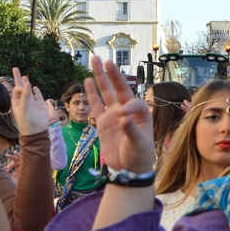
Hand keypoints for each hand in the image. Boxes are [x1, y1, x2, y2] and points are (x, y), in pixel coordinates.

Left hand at [10, 68, 51, 135]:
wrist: (36, 131)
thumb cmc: (26, 121)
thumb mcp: (23, 108)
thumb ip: (25, 96)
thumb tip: (27, 84)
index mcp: (17, 102)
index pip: (16, 90)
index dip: (18, 86)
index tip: (21, 88)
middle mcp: (24, 101)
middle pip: (20, 87)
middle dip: (18, 78)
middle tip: (15, 68)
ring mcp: (32, 103)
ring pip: (29, 91)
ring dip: (26, 84)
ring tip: (24, 76)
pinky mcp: (40, 105)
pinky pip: (38, 96)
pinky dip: (37, 92)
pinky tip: (34, 87)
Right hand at [84, 55, 153, 172]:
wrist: (128, 170)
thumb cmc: (140, 156)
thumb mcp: (139, 144)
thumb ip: (131, 130)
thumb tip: (123, 117)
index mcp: (141, 114)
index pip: (133, 102)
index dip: (129, 106)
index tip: (123, 115)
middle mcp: (127, 111)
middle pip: (120, 88)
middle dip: (113, 75)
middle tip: (107, 60)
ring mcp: (114, 115)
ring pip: (106, 93)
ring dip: (101, 78)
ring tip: (95, 60)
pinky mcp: (103, 123)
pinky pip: (96, 105)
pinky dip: (92, 94)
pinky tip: (88, 80)